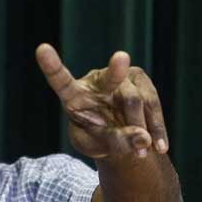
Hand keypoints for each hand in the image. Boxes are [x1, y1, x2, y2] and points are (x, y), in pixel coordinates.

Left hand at [35, 43, 167, 158]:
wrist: (118, 135)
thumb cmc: (97, 138)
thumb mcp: (97, 144)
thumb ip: (116, 141)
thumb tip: (144, 138)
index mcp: (73, 95)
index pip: (60, 80)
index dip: (51, 66)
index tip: (41, 49)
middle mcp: (96, 81)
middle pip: (108, 79)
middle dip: (115, 70)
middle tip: (121, 58)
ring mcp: (120, 78)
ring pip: (135, 100)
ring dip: (142, 128)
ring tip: (142, 152)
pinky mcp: (141, 81)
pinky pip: (153, 104)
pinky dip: (157, 127)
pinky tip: (160, 147)